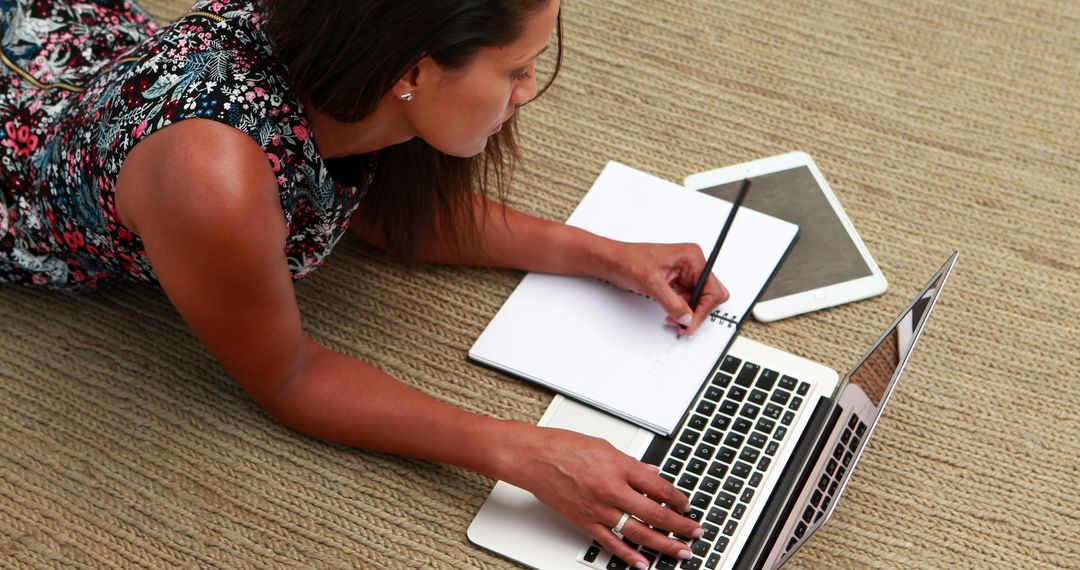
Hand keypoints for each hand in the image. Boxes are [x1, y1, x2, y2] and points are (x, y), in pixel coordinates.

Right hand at [499, 424, 702, 568]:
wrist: (533, 458)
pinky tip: (643, 563)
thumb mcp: (605, 447)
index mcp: (620, 467)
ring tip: (680, 551)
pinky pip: (611, 542)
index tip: (687, 505)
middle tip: (695, 532)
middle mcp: (612, 490)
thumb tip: (652, 473)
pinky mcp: (585, 521)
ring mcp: (598, 509)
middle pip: (655, 513)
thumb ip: (632, 464)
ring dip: (663, 544)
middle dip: (680, 525)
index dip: (678, 499)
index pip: (659, 487)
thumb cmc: (564, 447)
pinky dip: (628, 555)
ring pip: (638, 532)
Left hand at [598, 241, 729, 335]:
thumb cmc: (629, 261)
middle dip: (698, 311)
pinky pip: (687, 301)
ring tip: (674, 320)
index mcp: (692, 257)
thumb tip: (687, 317)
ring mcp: (685, 274)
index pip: (712, 288)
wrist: (613, 262)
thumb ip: (672, 303)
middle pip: (709, 295)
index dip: (704, 308)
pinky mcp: (677, 283)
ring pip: (699, 300)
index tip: (692, 322)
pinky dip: (681, 311)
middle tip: (685, 324)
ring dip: (688, 313)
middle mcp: (692, 264)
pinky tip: (671, 315)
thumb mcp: (652, 283)